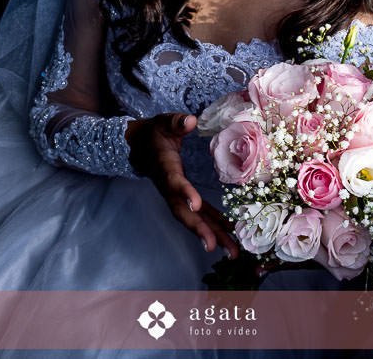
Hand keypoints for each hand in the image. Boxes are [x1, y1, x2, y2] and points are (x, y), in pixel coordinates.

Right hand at [126, 113, 238, 258]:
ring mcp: (176, 195)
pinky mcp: (185, 197)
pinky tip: (230, 234)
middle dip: (198, 229)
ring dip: (211, 235)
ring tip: (231, 252)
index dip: (184, 193)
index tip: (196, 204)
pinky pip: (200, 214)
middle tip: (213, 246)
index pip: (174, 183)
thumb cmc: (156, 133)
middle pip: (182, 212)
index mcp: (165, 168)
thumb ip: (176, 122)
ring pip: (193, 219)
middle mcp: (169, 187)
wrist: (141, 146)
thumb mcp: (164, 122)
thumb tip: (190, 120)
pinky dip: (215, 224)